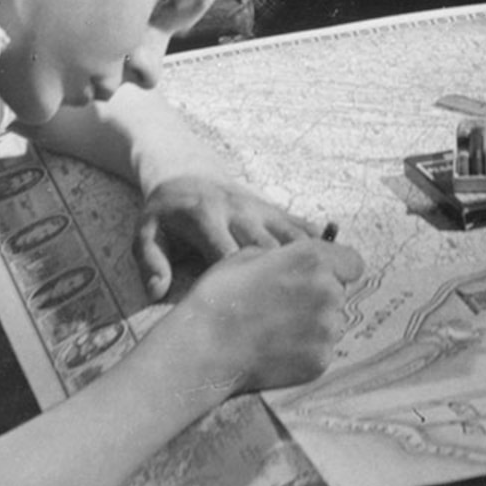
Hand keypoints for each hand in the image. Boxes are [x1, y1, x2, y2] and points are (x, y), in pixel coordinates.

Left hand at [127, 175, 329, 301]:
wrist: (185, 172)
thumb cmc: (164, 214)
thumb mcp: (144, 233)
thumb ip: (149, 260)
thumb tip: (157, 291)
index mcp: (206, 218)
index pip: (230, 252)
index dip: (245, 282)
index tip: (257, 314)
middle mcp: (239, 211)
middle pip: (270, 245)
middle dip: (288, 276)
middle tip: (305, 309)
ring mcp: (260, 208)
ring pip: (293, 235)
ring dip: (313, 262)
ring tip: (332, 294)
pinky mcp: (273, 208)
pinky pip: (300, 225)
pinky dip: (320, 245)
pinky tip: (341, 268)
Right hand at [170, 236, 362, 391]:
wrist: (204, 347)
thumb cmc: (220, 296)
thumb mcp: (250, 254)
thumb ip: (288, 255)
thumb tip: (303, 259)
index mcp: (314, 259)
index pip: (353, 262)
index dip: (337, 268)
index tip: (323, 276)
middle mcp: (329, 292)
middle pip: (340, 293)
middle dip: (320, 297)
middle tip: (287, 306)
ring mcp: (327, 329)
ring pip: (332, 323)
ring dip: (314, 324)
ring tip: (277, 329)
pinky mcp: (320, 360)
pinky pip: (322, 349)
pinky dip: (305, 350)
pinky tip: (276, 348)